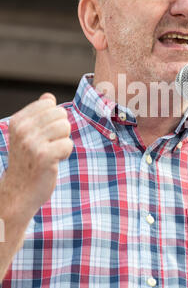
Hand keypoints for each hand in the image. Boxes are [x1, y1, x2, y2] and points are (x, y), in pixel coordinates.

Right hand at [3, 93, 72, 216]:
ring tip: (51, 153)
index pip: (49, 103)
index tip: (44, 135)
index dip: (53, 119)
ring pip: (66, 127)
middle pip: (60, 114)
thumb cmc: (28, 161)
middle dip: (61, 130)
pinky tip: (54, 161)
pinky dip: (65, 154)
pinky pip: (67, 144)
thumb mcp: (27, 134)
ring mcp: (32, 143)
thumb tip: (49, 96)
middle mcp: (23, 130)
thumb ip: (38, 114)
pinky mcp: (44, 156)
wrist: (20, 191)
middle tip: (49, 145)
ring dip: (63, 141)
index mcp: (18, 121)